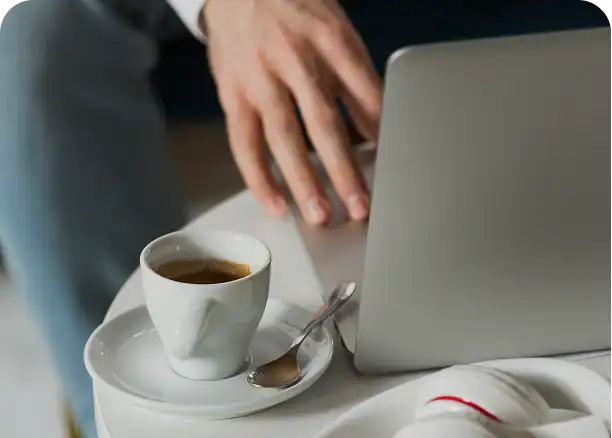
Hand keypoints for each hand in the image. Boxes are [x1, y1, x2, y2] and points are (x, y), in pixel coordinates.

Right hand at [203, 0, 381, 223]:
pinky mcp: (232, 94)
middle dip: (343, 169)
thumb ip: (357, 80)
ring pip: (283, 137)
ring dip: (303, 181)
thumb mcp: (335, 31)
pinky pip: (244, 143)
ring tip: (320, 216)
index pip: (362, 92)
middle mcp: (294, 58)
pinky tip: (275, 205)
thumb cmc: (294, 13)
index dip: (379, 133)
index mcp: (330, 39)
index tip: (393, 169)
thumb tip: (379, 133)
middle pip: (322, 122)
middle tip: (359, 207)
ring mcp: (260, 78)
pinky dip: (259, 177)